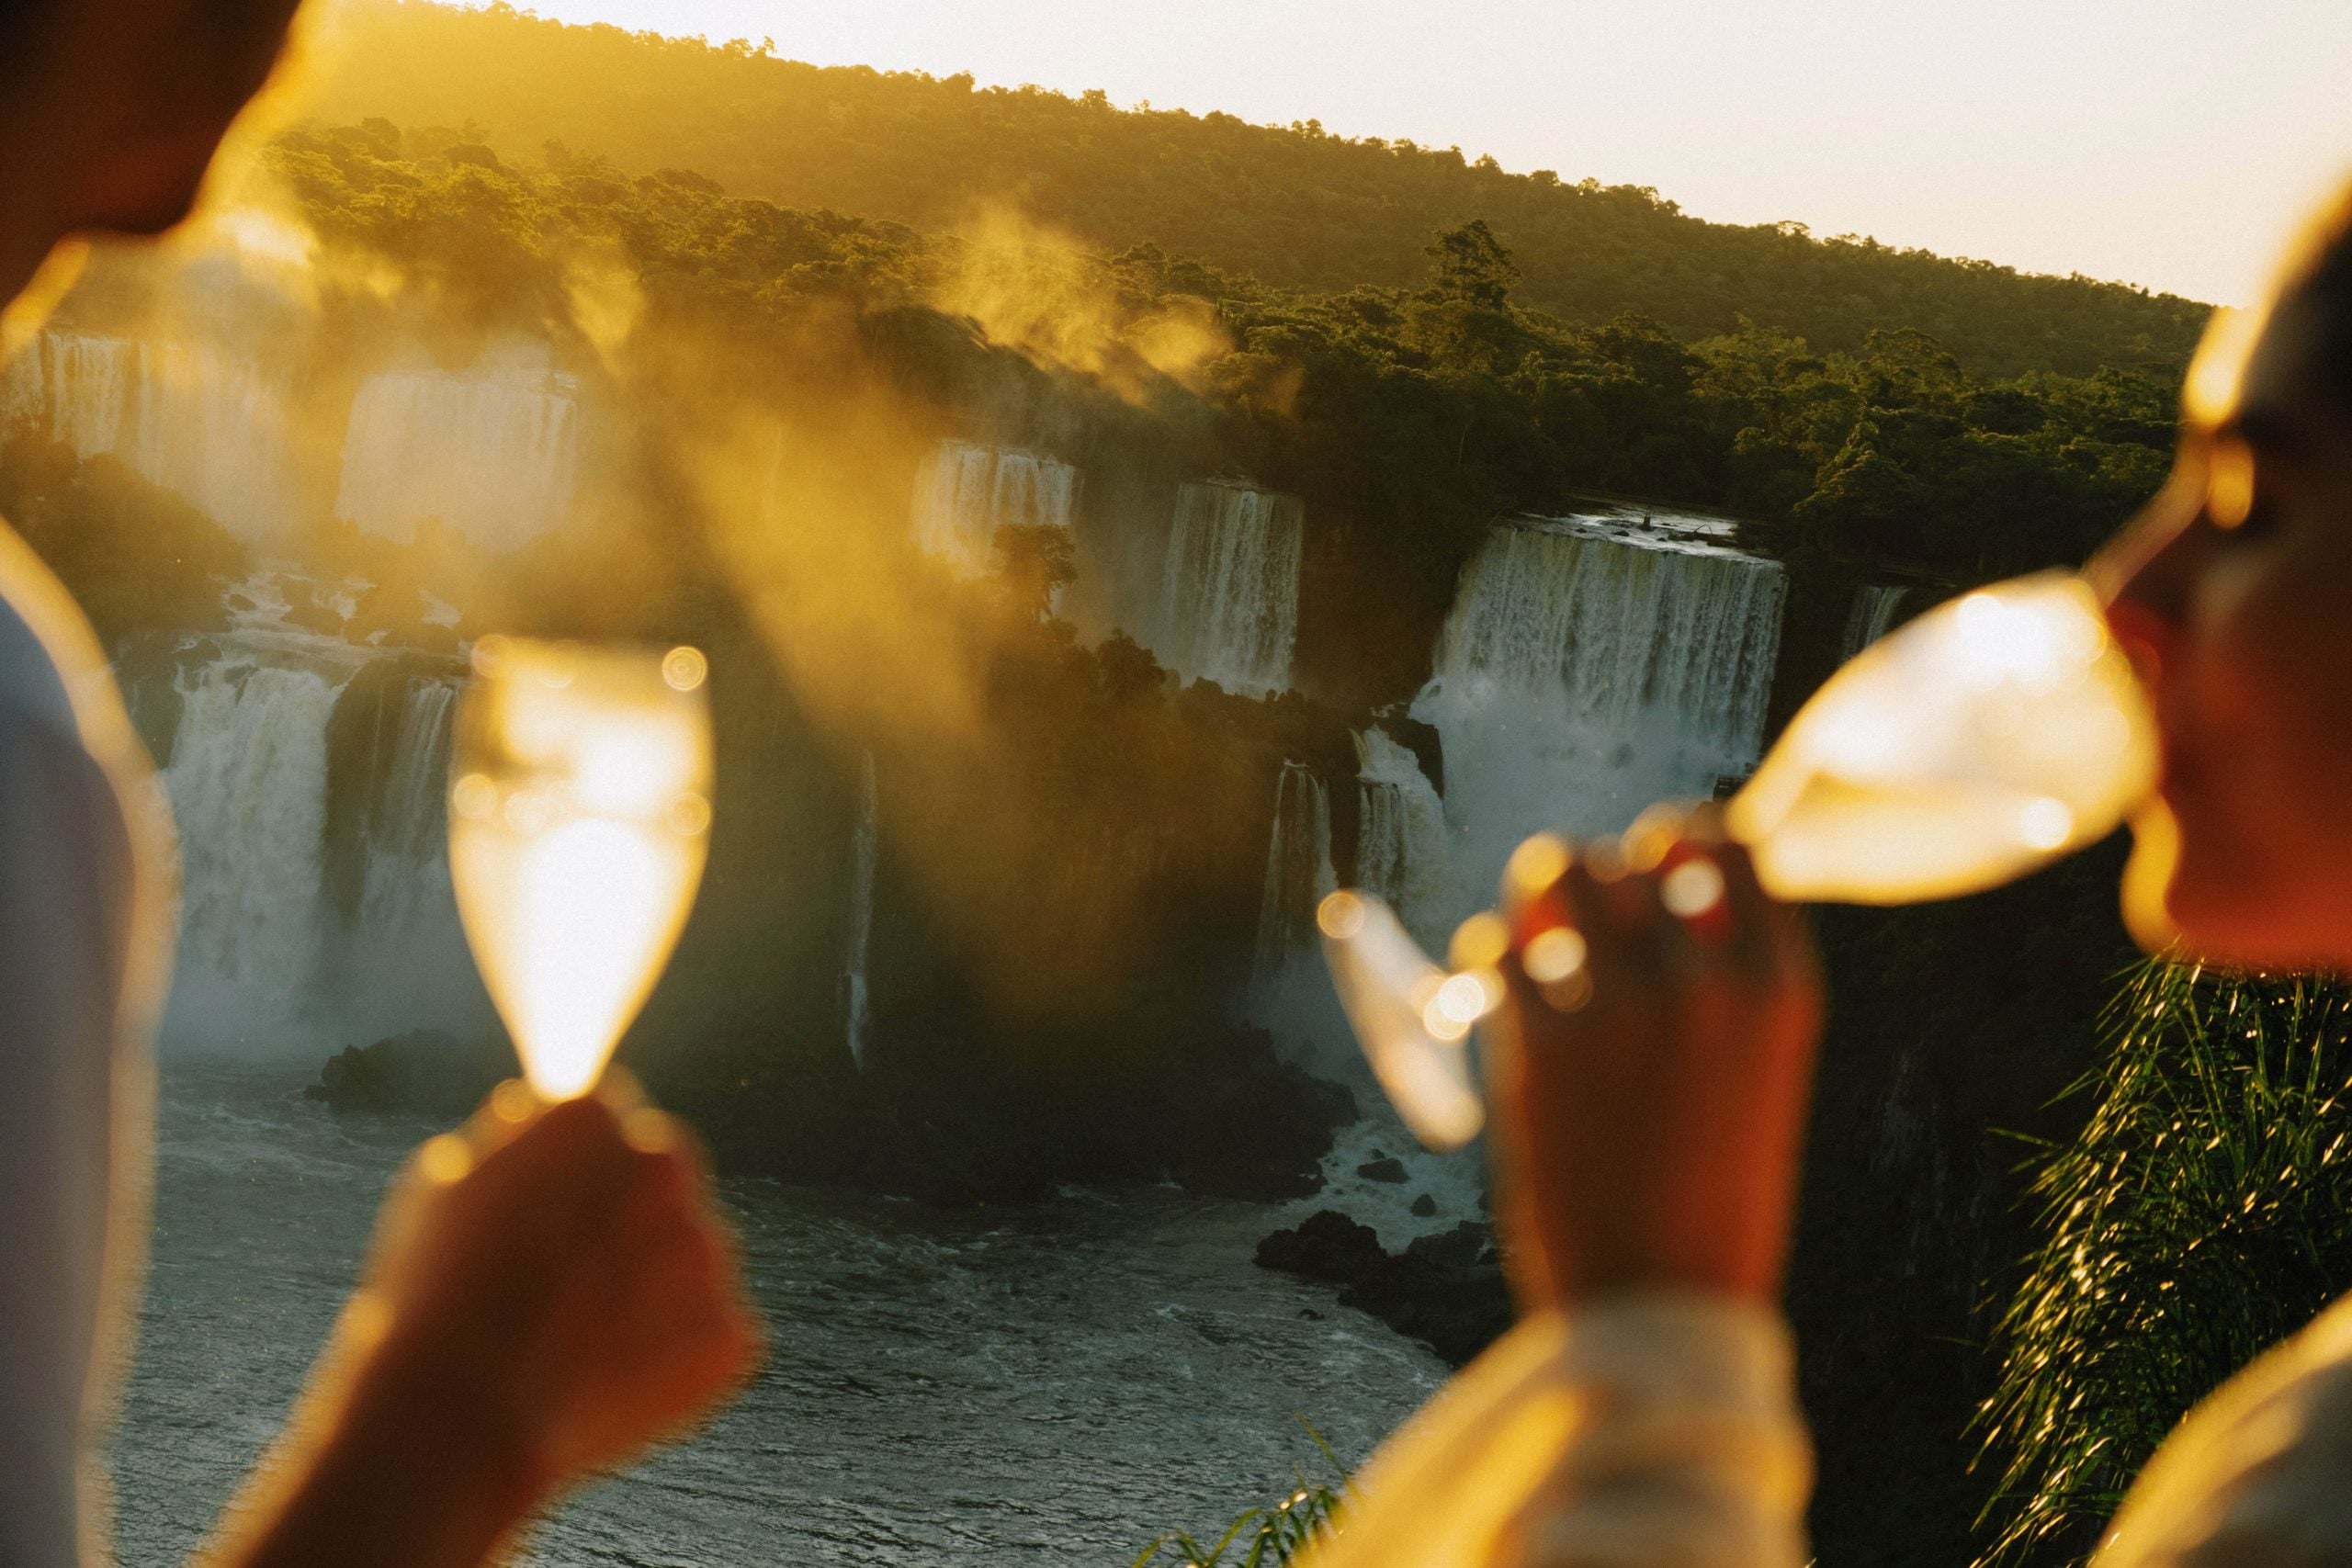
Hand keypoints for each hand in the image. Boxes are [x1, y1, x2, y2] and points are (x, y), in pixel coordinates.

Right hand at [205, 1081, 761, 1567]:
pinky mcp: (731, 1330)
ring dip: (651, 1287)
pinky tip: (608, 1384)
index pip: (603, 1117)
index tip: (540, 1218)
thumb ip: (502, 1139)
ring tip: (574, 1344)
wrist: (458, 1424)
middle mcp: (666, 1164)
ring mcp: (708, 1250)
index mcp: (592, 1117)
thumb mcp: (439, 1191)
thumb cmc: (431, 1304)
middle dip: (623, 1218)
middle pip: (658, 1177)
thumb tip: (529, 1107)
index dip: (569, 1172)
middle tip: (562, 1285)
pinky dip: (673, 1361)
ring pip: (686, 1257)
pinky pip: (709, 1335)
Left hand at [1488, 805, 1822, 1308]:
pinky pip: (1497, 946)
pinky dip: (1489, 954)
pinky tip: (1494, 981)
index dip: (1682, 836)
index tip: (1656, 854)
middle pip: (1634, 852)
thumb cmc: (1708, 1197)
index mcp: (1780, 989)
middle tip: (1584, 917)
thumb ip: (1718, 986)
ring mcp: (1621, 1005)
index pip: (1731, 846)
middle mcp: (1707, 980)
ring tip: (1532, 926)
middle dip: (1602, 873)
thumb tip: (1651, 898)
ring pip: (1558, 871)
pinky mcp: (1539, 1041)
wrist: (1662, 1306)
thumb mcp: (1753, 1079)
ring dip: (1538, 890)